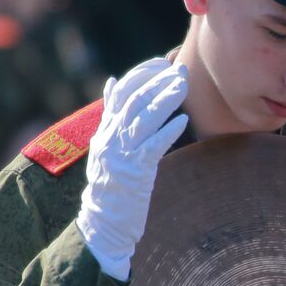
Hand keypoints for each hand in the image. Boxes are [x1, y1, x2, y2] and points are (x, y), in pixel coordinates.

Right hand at [75, 57, 188, 280]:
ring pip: (142, 118)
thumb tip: (112, 82)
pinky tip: (183, 121)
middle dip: (157, 81)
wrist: (102, 223)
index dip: (140, 73)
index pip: (120, 91)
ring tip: (183, 85)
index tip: (160, 62)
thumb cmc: (112, 185)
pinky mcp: (133, 174)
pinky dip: (167, 132)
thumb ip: (112, 116)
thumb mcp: (107, 146)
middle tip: (179, 70)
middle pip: (133, 100)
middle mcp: (109, 138)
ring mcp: (120, 155)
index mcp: (104, 130)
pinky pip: (152, 148)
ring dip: (164, 99)